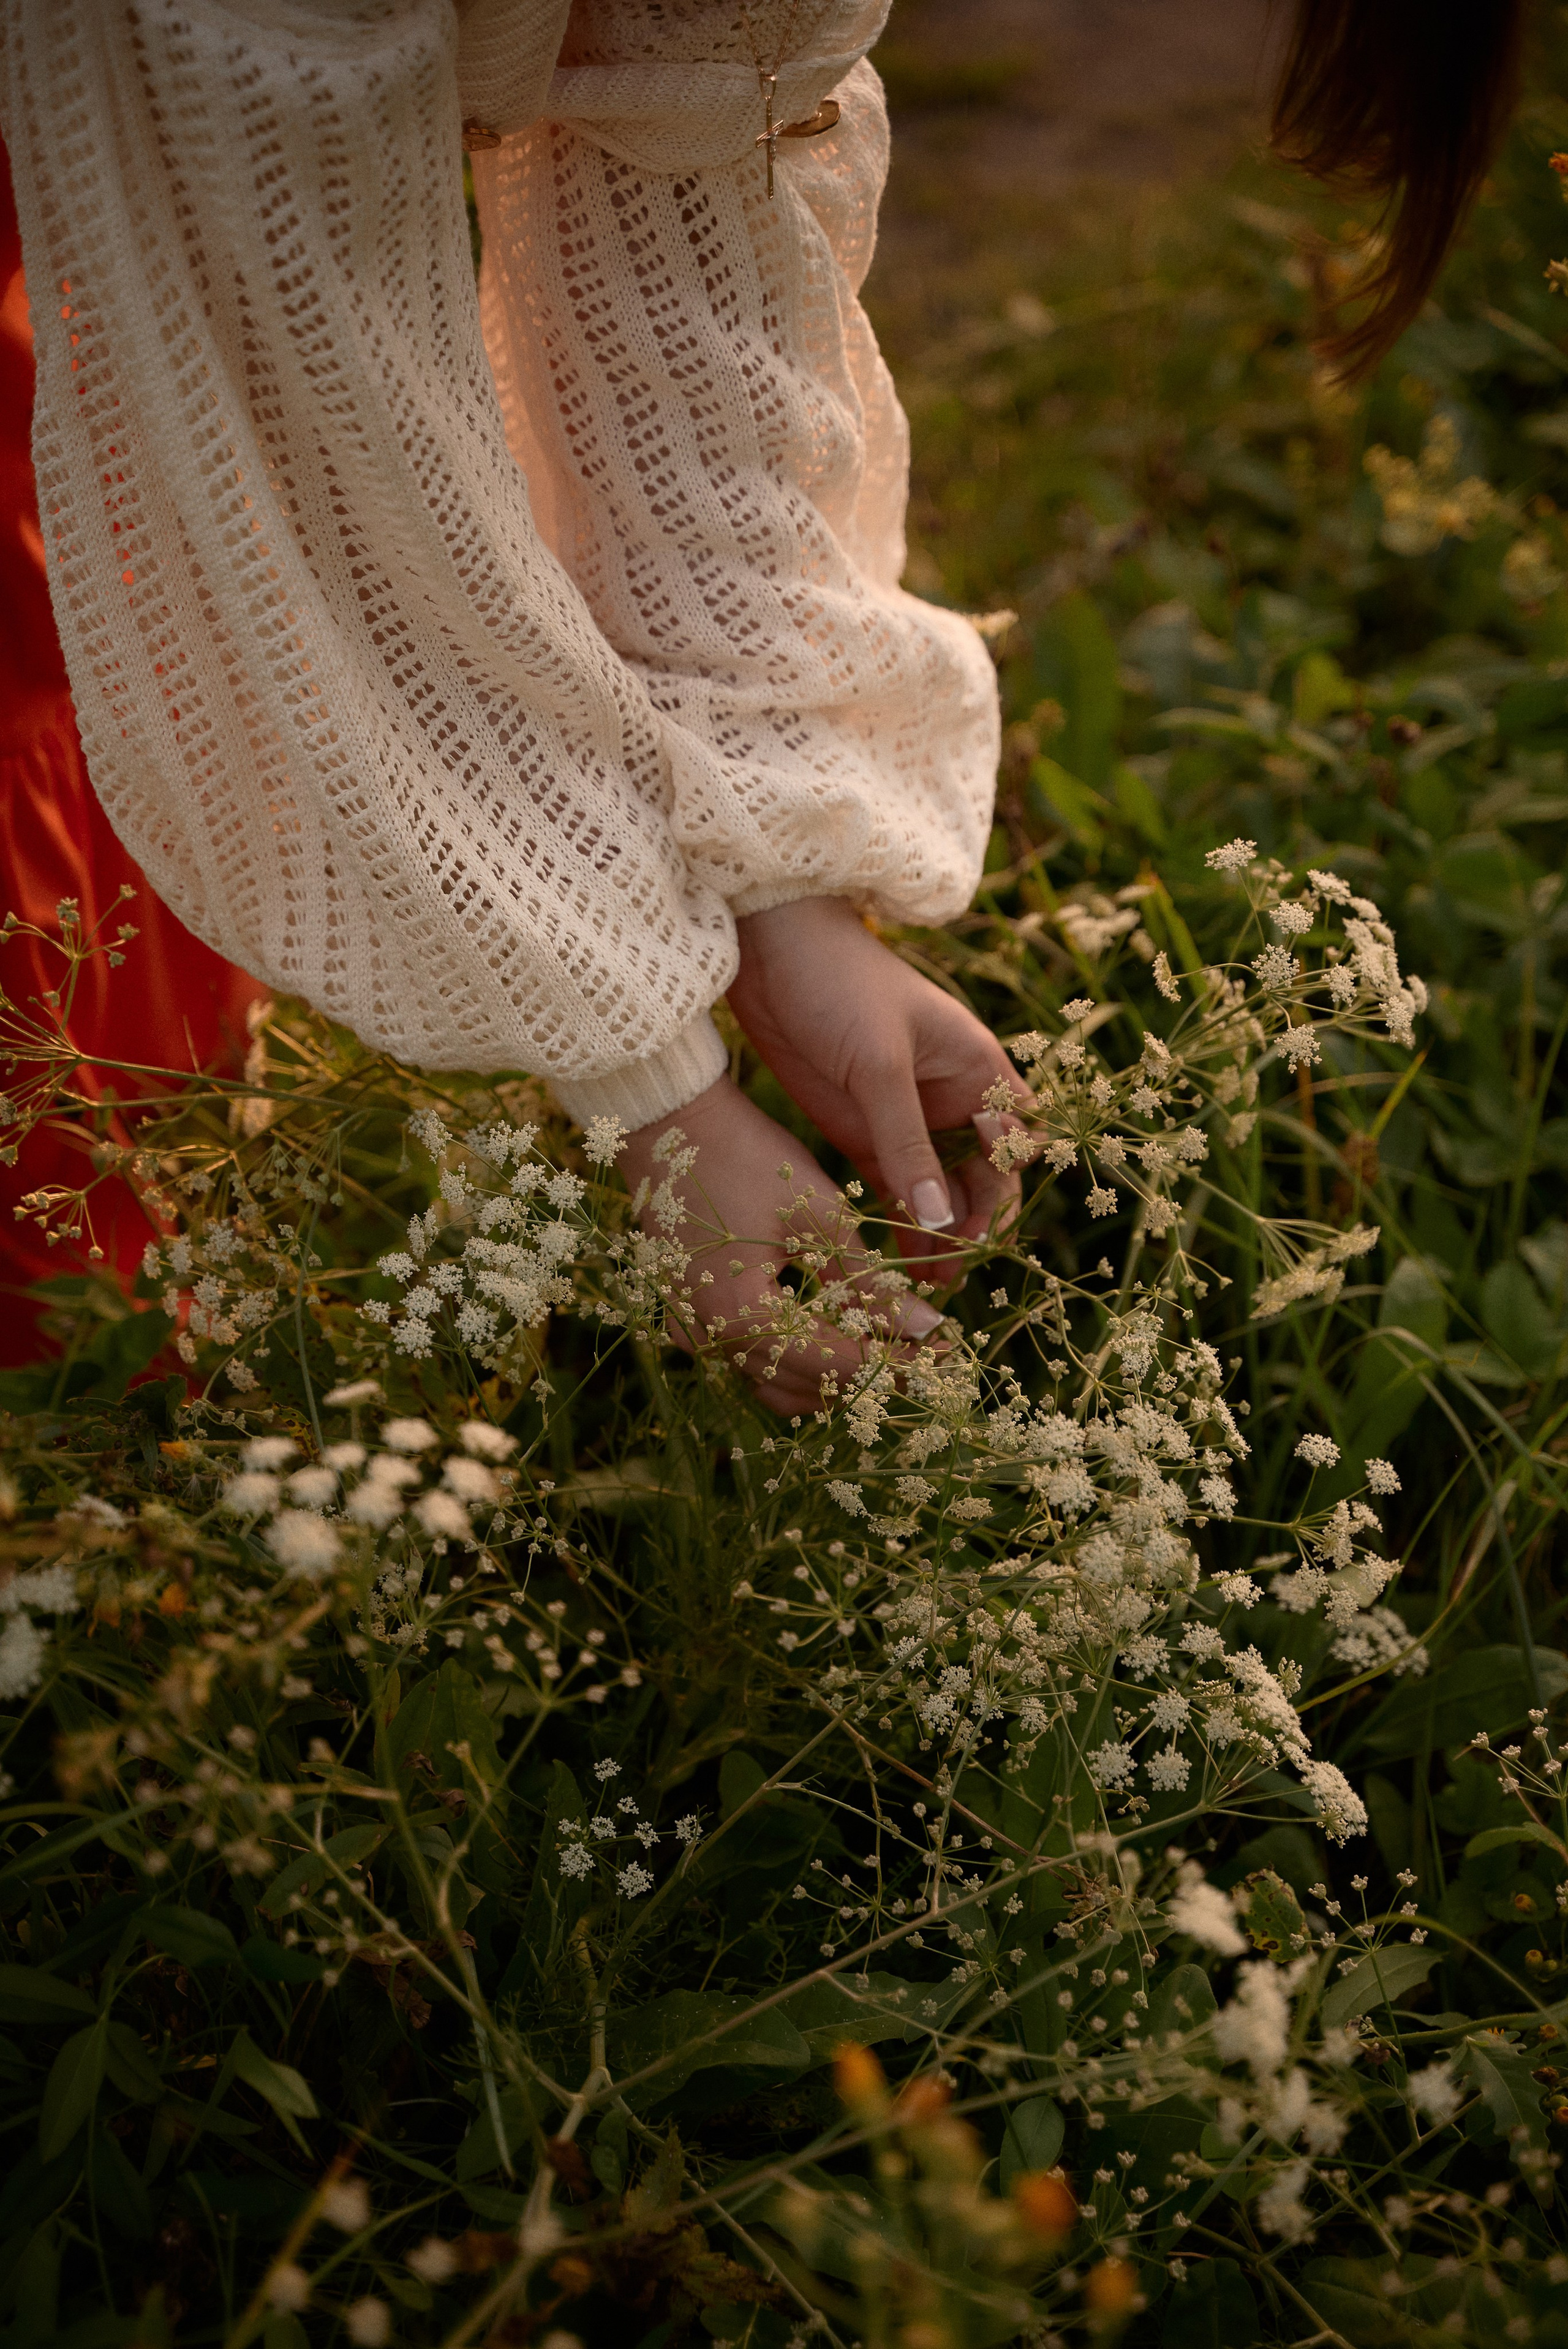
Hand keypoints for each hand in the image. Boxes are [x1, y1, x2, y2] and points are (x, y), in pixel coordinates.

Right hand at [618, 1075, 943, 1416]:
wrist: (668, 1123)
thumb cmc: (748, 1157)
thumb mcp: (819, 1215)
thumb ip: (870, 1281)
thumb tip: (927, 1328)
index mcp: (744, 1318)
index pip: (835, 1363)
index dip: (893, 1361)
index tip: (938, 1351)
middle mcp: (712, 1340)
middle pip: (804, 1389)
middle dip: (866, 1373)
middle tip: (916, 1350)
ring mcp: (693, 1331)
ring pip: (773, 1384)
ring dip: (828, 1376)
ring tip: (879, 1345)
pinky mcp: (686, 1316)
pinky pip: (745, 1361)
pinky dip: (790, 1359)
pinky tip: (826, 1333)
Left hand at [727, 895, 1028, 1266]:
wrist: (768, 951)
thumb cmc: (839, 986)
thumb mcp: (878, 1066)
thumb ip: (907, 1143)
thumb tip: (941, 1221)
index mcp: (975, 1069)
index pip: (1012, 1143)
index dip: (1003, 1189)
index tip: (977, 1232)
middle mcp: (949, 1098)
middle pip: (979, 1176)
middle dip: (971, 1225)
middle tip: (949, 1275)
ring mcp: (905, 1117)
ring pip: (936, 1190)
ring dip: (935, 1234)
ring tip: (922, 1284)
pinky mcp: (861, 1130)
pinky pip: (891, 1187)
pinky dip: (896, 1222)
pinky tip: (892, 1262)